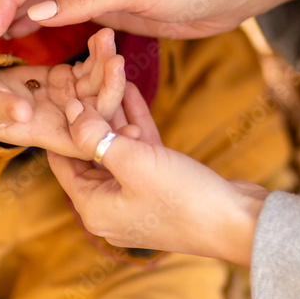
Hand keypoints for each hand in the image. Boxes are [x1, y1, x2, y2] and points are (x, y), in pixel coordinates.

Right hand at [0, 29, 130, 156]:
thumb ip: (6, 109)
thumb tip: (22, 112)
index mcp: (52, 134)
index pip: (89, 143)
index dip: (111, 138)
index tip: (133, 126)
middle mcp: (67, 119)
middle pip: (100, 109)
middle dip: (111, 86)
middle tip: (117, 60)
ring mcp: (69, 97)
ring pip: (98, 84)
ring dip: (106, 63)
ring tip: (107, 38)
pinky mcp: (67, 78)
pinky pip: (89, 67)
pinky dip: (96, 53)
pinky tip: (101, 35)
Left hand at [47, 91, 267, 266]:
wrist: (241, 223)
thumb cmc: (182, 198)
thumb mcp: (133, 162)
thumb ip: (96, 137)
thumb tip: (71, 110)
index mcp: (93, 208)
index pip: (63, 161)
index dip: (62, 124)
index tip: (58, 90)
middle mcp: (110, 205)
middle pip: (90, 152)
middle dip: (88, 113)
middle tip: (80, 75)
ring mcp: (136, 196)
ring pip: (117, 147)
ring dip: (113, 113)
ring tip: (103, 75)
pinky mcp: (160, 186)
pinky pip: (140, 151)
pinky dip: (136, 123)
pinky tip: (130, 89)